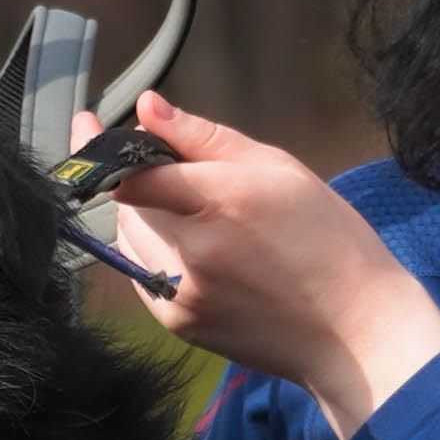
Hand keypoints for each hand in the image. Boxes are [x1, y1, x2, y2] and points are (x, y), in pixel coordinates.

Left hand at [85, 93, 439, 439]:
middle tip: (181, 177)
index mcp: (220, 202)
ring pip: (130, 240)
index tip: (86, 124)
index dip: (102, 148)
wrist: (353, 332)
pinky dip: (157, 256)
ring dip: (148, 218)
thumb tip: (145, 107)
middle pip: (127, 204)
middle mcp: (192, 251)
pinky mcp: (178, 324)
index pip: (131, 173)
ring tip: (205, 219)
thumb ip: (204, 138)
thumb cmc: (328, 240)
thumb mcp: (278, 169)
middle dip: (141, 182)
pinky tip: (205, 254)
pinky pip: (143, 276)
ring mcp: (180, 294)